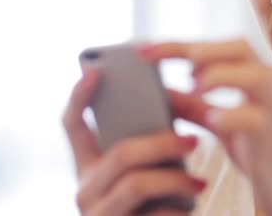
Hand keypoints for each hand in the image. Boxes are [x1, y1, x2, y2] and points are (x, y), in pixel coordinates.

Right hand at [62, 68, 210, 215]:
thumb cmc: (157, 207)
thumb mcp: (149, 173)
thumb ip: (150, 145)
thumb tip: (173, 99)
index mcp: (89, 166)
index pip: (72, 125)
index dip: (80, 96)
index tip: (96, 70)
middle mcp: (85, 189)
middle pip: (121, 153)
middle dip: (161, 143)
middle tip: (193, 141)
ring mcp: (98, 214)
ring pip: (137, 183)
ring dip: (175, 181)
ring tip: (199, 183)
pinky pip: (154, 215)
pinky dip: (177, 212)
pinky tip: (189, 212)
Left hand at [141, 39, 271, 215]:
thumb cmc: (261, 151)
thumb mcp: (223, 123)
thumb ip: (195, 106)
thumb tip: (160, 90)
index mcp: (253, 77)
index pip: (216, 49)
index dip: (179, 45)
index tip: (142, 50)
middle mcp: (269, 85)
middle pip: (238, 48)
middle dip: (194, 49)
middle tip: (154, 58)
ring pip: (255, 76)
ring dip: (218, 75)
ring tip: (192, 88)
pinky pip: (257, 119)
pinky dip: (232, 115)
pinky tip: (212, 120)